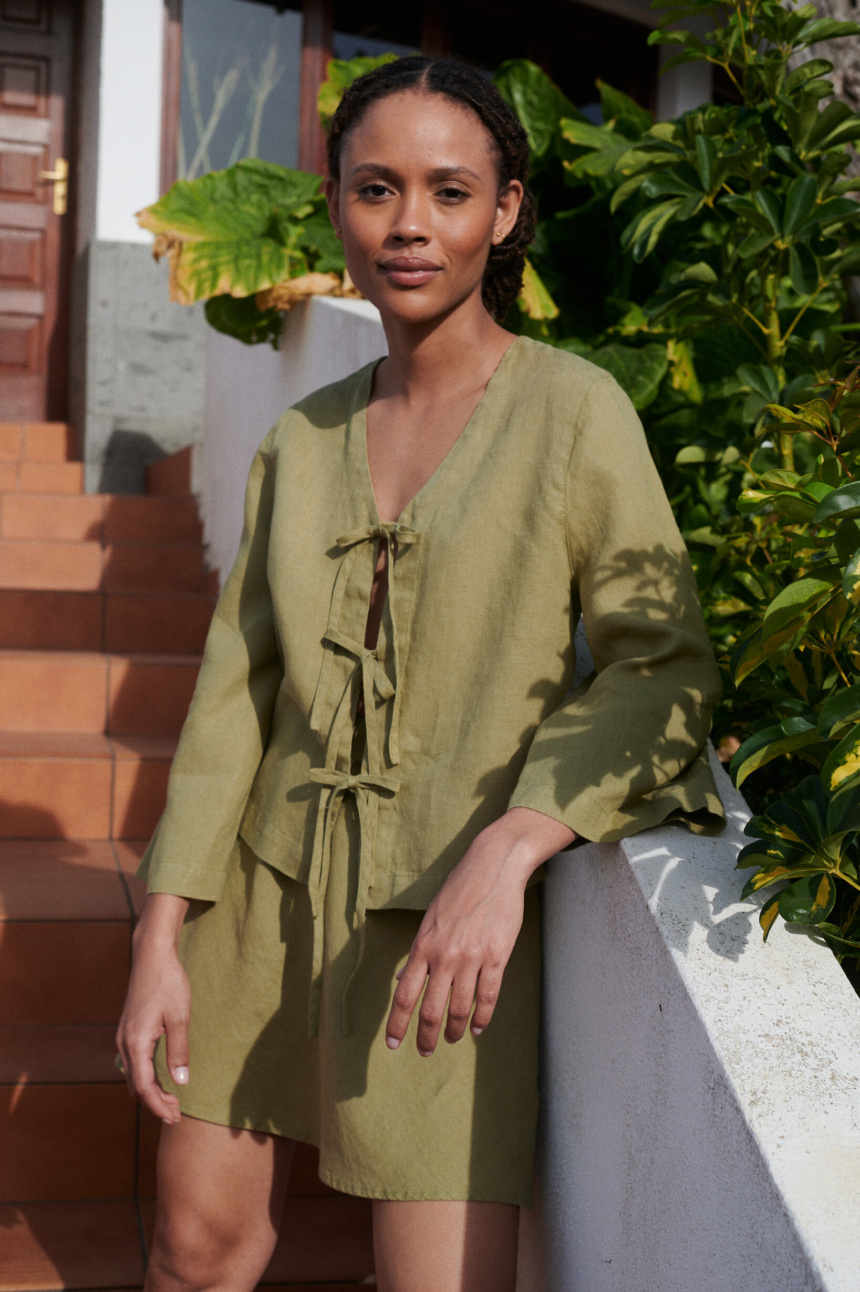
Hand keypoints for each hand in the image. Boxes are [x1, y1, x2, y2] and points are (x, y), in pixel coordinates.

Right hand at [116, 893, 190, 1124]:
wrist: (152, 956)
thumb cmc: (168, 983)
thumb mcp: (179, 1018)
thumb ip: (178, 1051)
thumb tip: (181, 1082)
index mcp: (136, 1043)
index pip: (144, 1087)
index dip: (159, 1105)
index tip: (175, 1117)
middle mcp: (124, 1043)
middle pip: (136, 1086)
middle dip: (155, 1103)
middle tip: (177, 1115)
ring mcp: (124, 1037)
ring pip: (133, 1076)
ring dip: (151, 1091)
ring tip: (172, 1101)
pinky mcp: (128, 1030)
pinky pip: (134, 1063)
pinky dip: (147, 1077)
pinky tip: (162, 1079)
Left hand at [385, 807, 574, 1055]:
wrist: (492, 867)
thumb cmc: (458, 891)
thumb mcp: (430, 919)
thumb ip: (418, 952)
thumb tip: (404, 980)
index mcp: (423, 946)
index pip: (404, 995)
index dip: (397, 1024)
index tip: (393, 1044)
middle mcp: (444, 956)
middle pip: (431, 1011)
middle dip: (426, 1038)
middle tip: (426, 1051)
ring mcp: (472, 958)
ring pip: (459, 1009)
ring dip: (454, 1030)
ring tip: (452, 1038)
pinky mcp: (496, 956)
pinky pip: (488, 998)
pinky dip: (482, 1018)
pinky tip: (477, 1028)